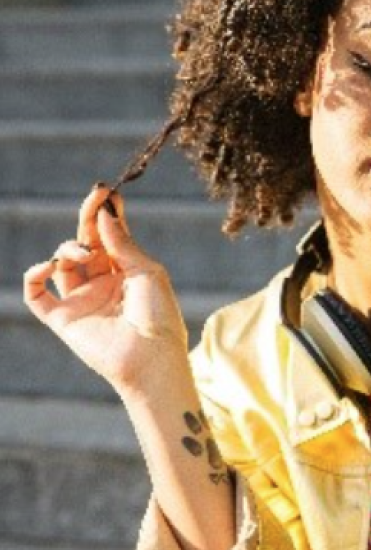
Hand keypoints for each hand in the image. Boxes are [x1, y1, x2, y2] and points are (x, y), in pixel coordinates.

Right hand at [23, 185, 188, 398]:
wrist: (151, 357)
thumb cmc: (158, 316)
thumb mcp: (146, 271)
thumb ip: (122, 243)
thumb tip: (104, 214)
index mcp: (126, 271)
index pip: (110, 235)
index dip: (106, 213)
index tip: (108, 191)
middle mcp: (102, 283)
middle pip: (86, 242)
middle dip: (88, 218)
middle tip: (96, 197)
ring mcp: (82, 300)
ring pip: (63, 263)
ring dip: (69, 248)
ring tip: (86, 252)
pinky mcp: (64, 319)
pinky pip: (38, 296)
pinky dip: (34, 277)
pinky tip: (48, 265)